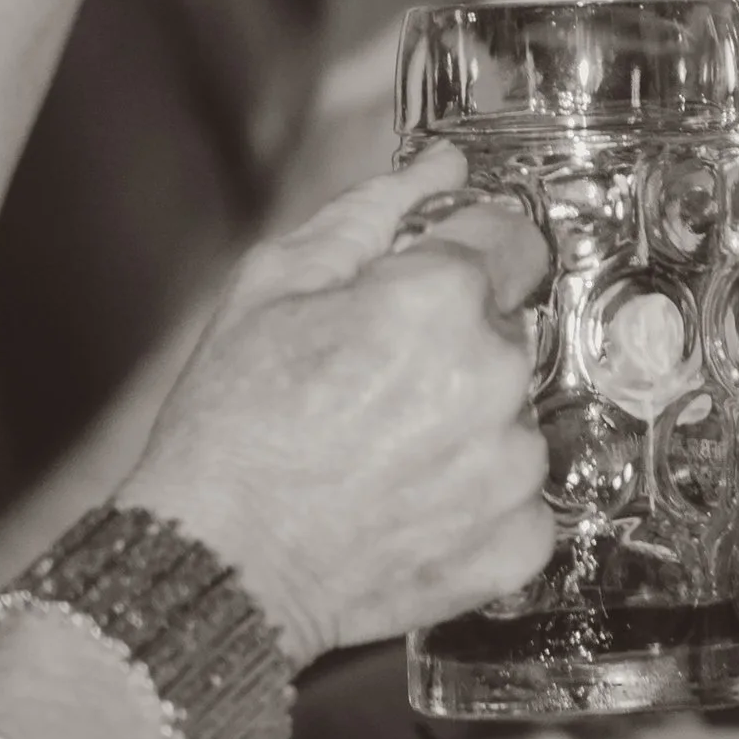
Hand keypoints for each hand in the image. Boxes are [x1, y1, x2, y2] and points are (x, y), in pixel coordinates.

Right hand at [126, 148, 551, 664]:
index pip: (512, 238)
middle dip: (458, 343)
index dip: (470, 253)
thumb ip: (372, 213)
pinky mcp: (518, 541)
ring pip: (517, 415)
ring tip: (385, 452)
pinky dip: (478, 500)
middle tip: (377, 383)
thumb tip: (441, 169)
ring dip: (471, 424)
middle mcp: (495, 376)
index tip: (439, 279)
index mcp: (441, 299)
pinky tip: (409, 503)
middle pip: (510, 330)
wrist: (216, 569)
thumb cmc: (229, 430)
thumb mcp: (273, 286)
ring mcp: (513, 466)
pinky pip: (521, 497)